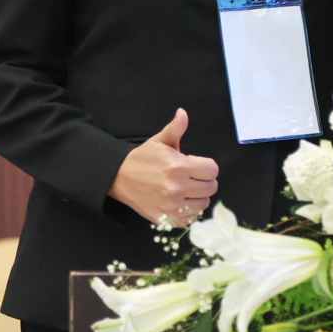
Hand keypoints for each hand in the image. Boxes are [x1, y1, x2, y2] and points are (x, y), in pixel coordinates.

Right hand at [110, 109, 219, 227]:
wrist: (119, 178)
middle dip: (204, 181)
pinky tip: (180, 202)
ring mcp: (172, 206)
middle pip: (211, 187)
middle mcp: (178, 188)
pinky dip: (188, 211)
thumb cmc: (143, 159)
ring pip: (204, 204)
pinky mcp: (167, 219)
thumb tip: (183, 113)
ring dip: (198, 197)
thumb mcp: (159, 141)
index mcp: (179, 166)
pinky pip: (191, 218)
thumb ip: (176, 128)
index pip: (212, 170)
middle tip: (192, 178)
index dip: (207, 167)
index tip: (197, 166)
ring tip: (187, 190)